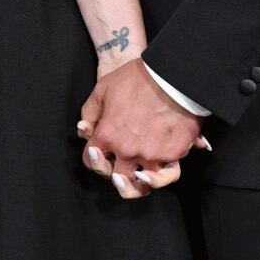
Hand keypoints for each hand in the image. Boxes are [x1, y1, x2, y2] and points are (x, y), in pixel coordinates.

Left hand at [76, 59, 208, 200]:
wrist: (173, 74)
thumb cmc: (137, 78)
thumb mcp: (103, 89)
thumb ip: (90, 112)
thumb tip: (85, 129)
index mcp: (107, 136)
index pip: (91, 162)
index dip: (95, 159)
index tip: (102, 154)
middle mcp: (127, 150)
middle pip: (117, 179)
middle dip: (116, 176)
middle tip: (121, 173)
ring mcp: (151, 154)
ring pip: (145, 184)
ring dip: (142, 183)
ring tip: (142, 178)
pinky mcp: (174, 153)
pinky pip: (169, 170)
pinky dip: (166, 169)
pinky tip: (164, 166)